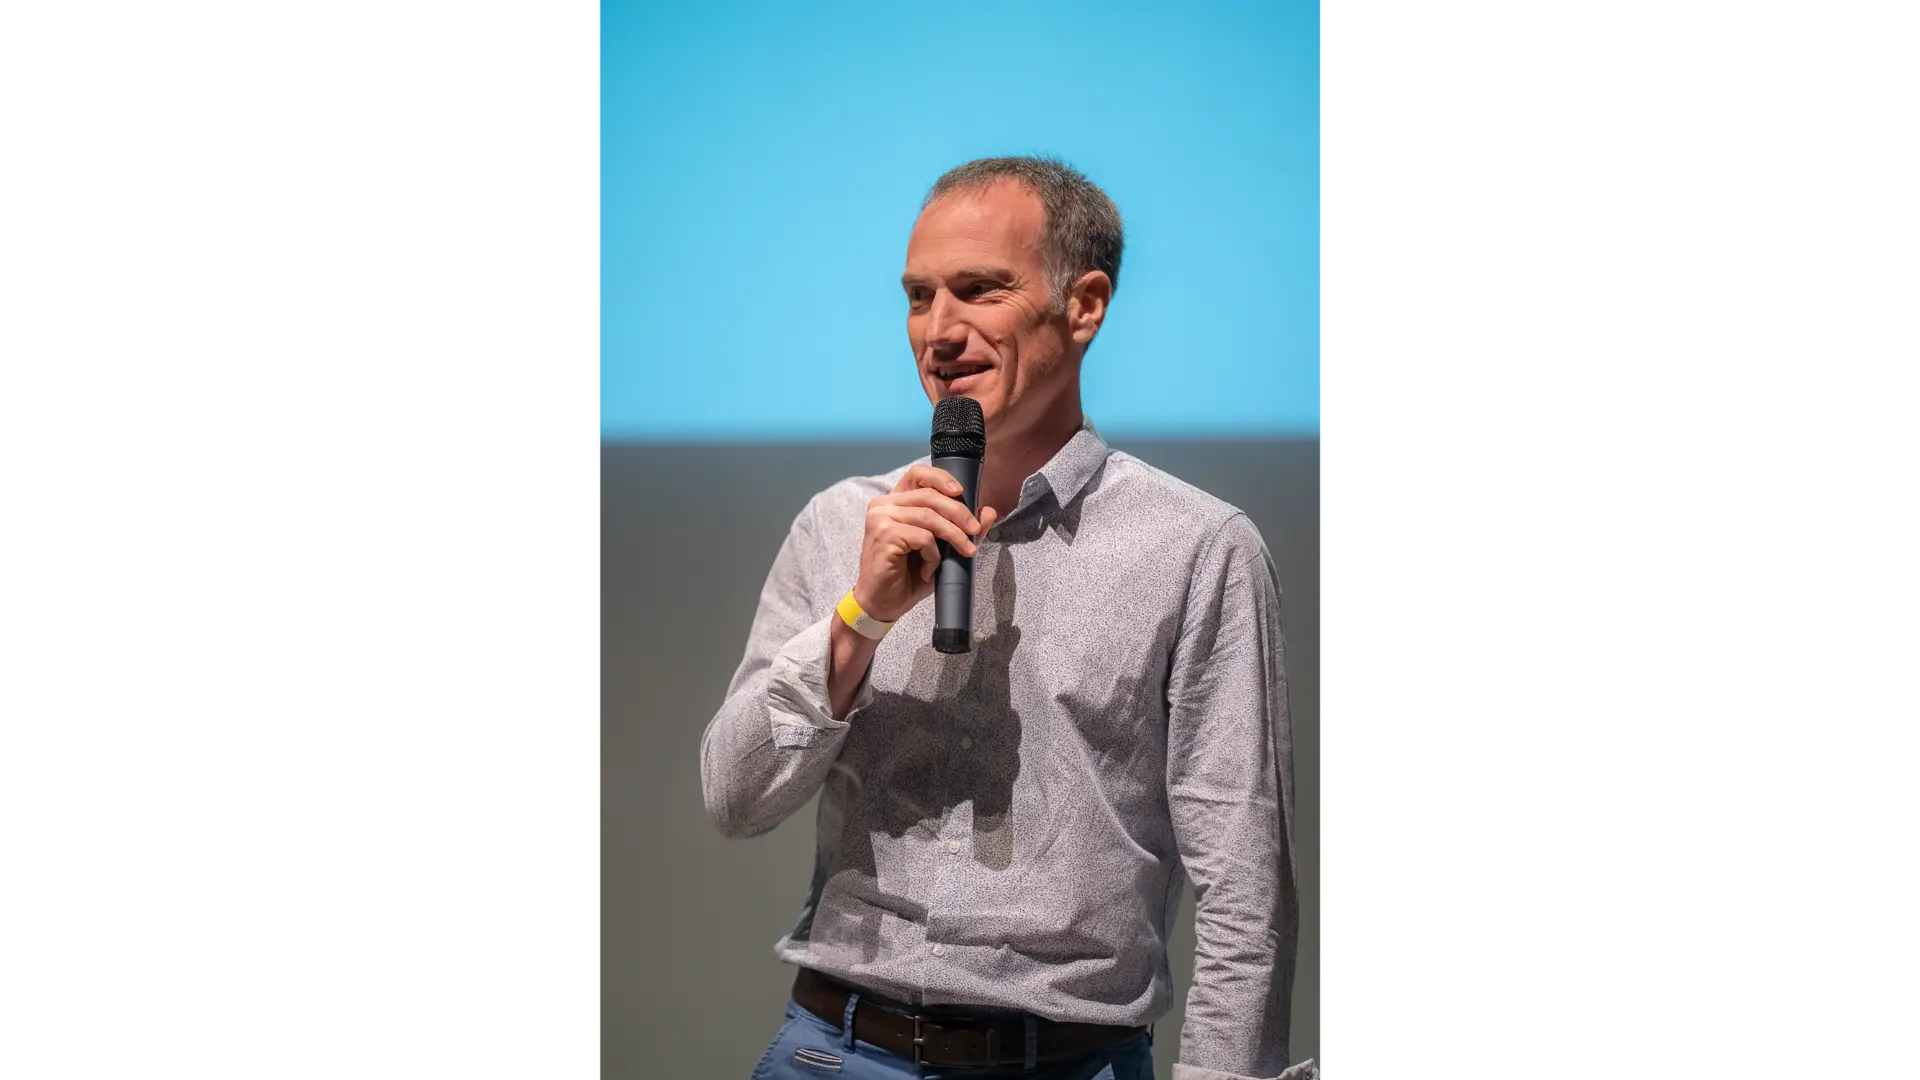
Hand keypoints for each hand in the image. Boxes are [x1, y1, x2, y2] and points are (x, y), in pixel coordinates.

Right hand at [853, 465, 999, 623]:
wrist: (884, 604)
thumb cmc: (908, 576)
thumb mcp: (941, 550)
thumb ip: (962, 529)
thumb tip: (989, 511)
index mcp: (895, 502)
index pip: (918, 474)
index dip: (941, 478)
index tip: (961, 492)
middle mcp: (883, 505)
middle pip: (930, 496)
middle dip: (960, 513)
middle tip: (974, 532)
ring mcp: (880, 519)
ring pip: (929, 516)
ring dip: (953, 536)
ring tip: (962, 553)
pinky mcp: (883, 535)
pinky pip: (922, 537)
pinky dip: (933, 556)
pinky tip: (928, 570)